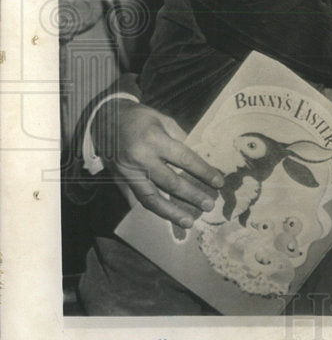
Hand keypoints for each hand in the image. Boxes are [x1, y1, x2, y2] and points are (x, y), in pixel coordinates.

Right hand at [93, 99, 223, 227]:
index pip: (185, 159)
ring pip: (151, 198)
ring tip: (188, 221)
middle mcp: (141, 158)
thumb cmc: (138, 117)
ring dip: (171, 212)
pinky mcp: (118, 180)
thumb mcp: (162, 119)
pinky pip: (135, 199)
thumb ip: (179, 138)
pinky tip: (164, 218)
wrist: (103, 119)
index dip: (203, 172)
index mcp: (154, 140)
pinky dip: (151, 209)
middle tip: (209, 205)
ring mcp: (128, 172)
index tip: (218, 183)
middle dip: (192, 196)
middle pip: (170, 182)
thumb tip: (196, 159)